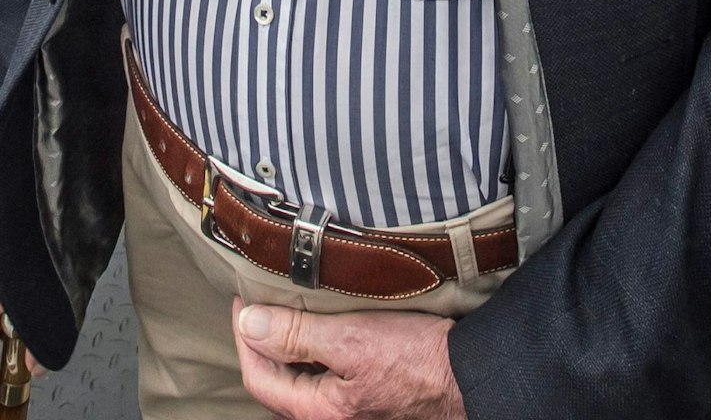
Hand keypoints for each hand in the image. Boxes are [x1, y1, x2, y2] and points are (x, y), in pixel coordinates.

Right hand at [0, 220, 44, 403]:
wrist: (40, 177)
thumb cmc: (46, 230)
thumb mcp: (54, 299)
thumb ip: (43, 339)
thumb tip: (37, 363)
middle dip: (5, 335)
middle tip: (31, 340)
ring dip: (8, 301)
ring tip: (40, 295)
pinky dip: (6, 278)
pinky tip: (31, 268)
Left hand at [236, 302, 463, 417]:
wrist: (468, 374)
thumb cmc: (416, 359)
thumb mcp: (352, 339)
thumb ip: (297, 334)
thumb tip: (250, 323)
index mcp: (318, 412)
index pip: (259, 378)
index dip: (245, 337)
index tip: (243, 302)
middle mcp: (328, 417)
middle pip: (277, 382)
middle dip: (263, 342)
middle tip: (259, 302)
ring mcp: (347, 409)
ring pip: (300, 378)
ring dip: (288, 345)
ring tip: (285, 308)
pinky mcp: (364, 396)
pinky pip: (323, 375)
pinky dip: (313, 350)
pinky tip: (322, 326)